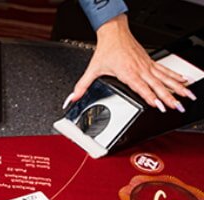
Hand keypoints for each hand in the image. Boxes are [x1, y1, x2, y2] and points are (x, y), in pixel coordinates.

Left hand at [67, 14, 194, 112]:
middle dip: (168, 96)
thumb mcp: (93, 69)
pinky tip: (183, 82)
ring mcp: (146, 66)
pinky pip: (164, 70)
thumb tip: (72, 98)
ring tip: (186, 96)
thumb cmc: (106, 50)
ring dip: (176, 87)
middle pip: (157, 85)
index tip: (159, 105)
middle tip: (177, 106)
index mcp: (127, 73)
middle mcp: (139, 70)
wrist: (114, 33)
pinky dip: (174, 76)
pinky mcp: (149, 62)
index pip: (141, 88)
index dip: (150, 97)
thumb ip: (82, 86)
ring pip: (164, 78)